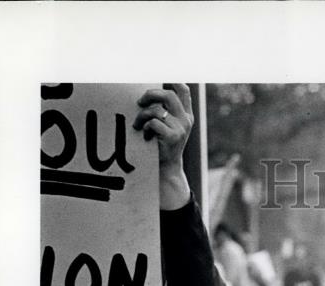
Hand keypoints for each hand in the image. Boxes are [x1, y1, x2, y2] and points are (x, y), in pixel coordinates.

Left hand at [133, 83, 193, 209]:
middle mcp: (186, 120)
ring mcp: (181, 129)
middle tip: (140, 103)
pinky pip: (154, 123)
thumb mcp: (169, 127)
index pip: (183, 90)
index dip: (172, 80)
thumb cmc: (162, 145)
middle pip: (168, 95)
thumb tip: (146, 94)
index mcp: (186, 115)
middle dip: (150, 95)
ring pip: (157, 110)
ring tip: (138, 125)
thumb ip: (164, 111)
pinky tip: (145, 135)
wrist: (168, 169)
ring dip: (142, 115)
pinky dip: (145, 127)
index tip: (160, 78)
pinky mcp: (173, 137)